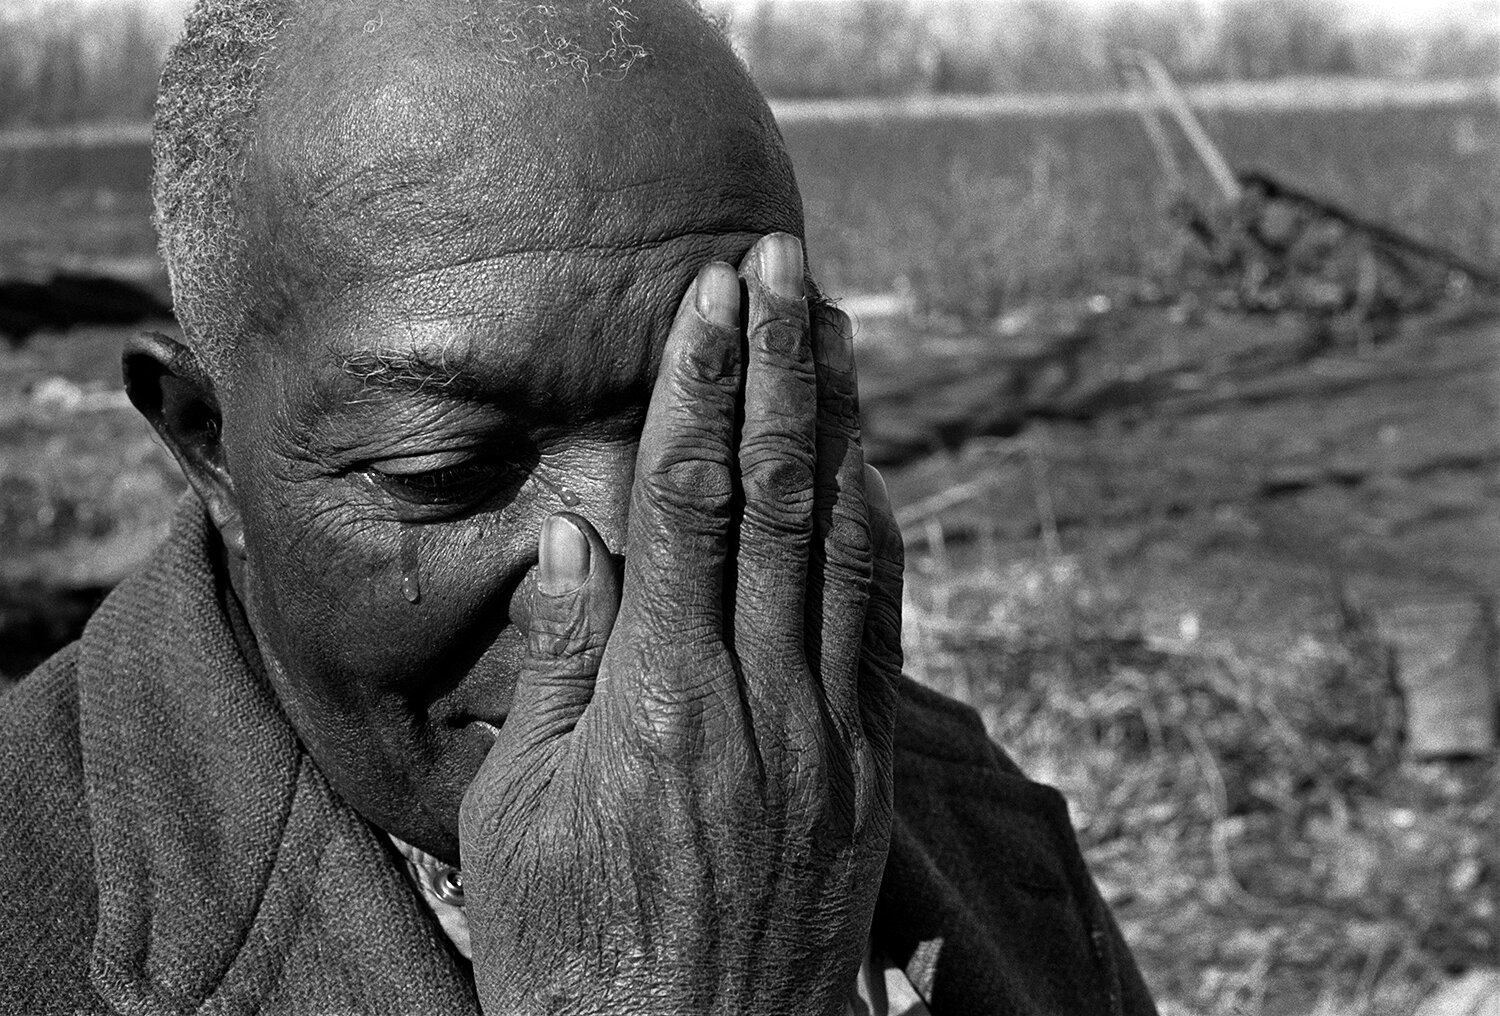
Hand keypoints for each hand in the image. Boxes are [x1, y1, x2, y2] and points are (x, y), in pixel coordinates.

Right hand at [458, 232, 904, 1015]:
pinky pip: (882, 625)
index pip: (686, 502)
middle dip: (781, 369)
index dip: (704, 388)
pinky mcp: (867, 772)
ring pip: (845, 546)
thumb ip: (555, 663)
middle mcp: (758, 699)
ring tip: (834, 337)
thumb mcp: (516, 812)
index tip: (715, 300)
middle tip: (784, 267)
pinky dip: (875, 535)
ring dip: (840, 430)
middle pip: (776, 497)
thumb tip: (577, 536)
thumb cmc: (570, 950)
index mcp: (656, 700)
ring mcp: (828, 734)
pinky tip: (868, 475)